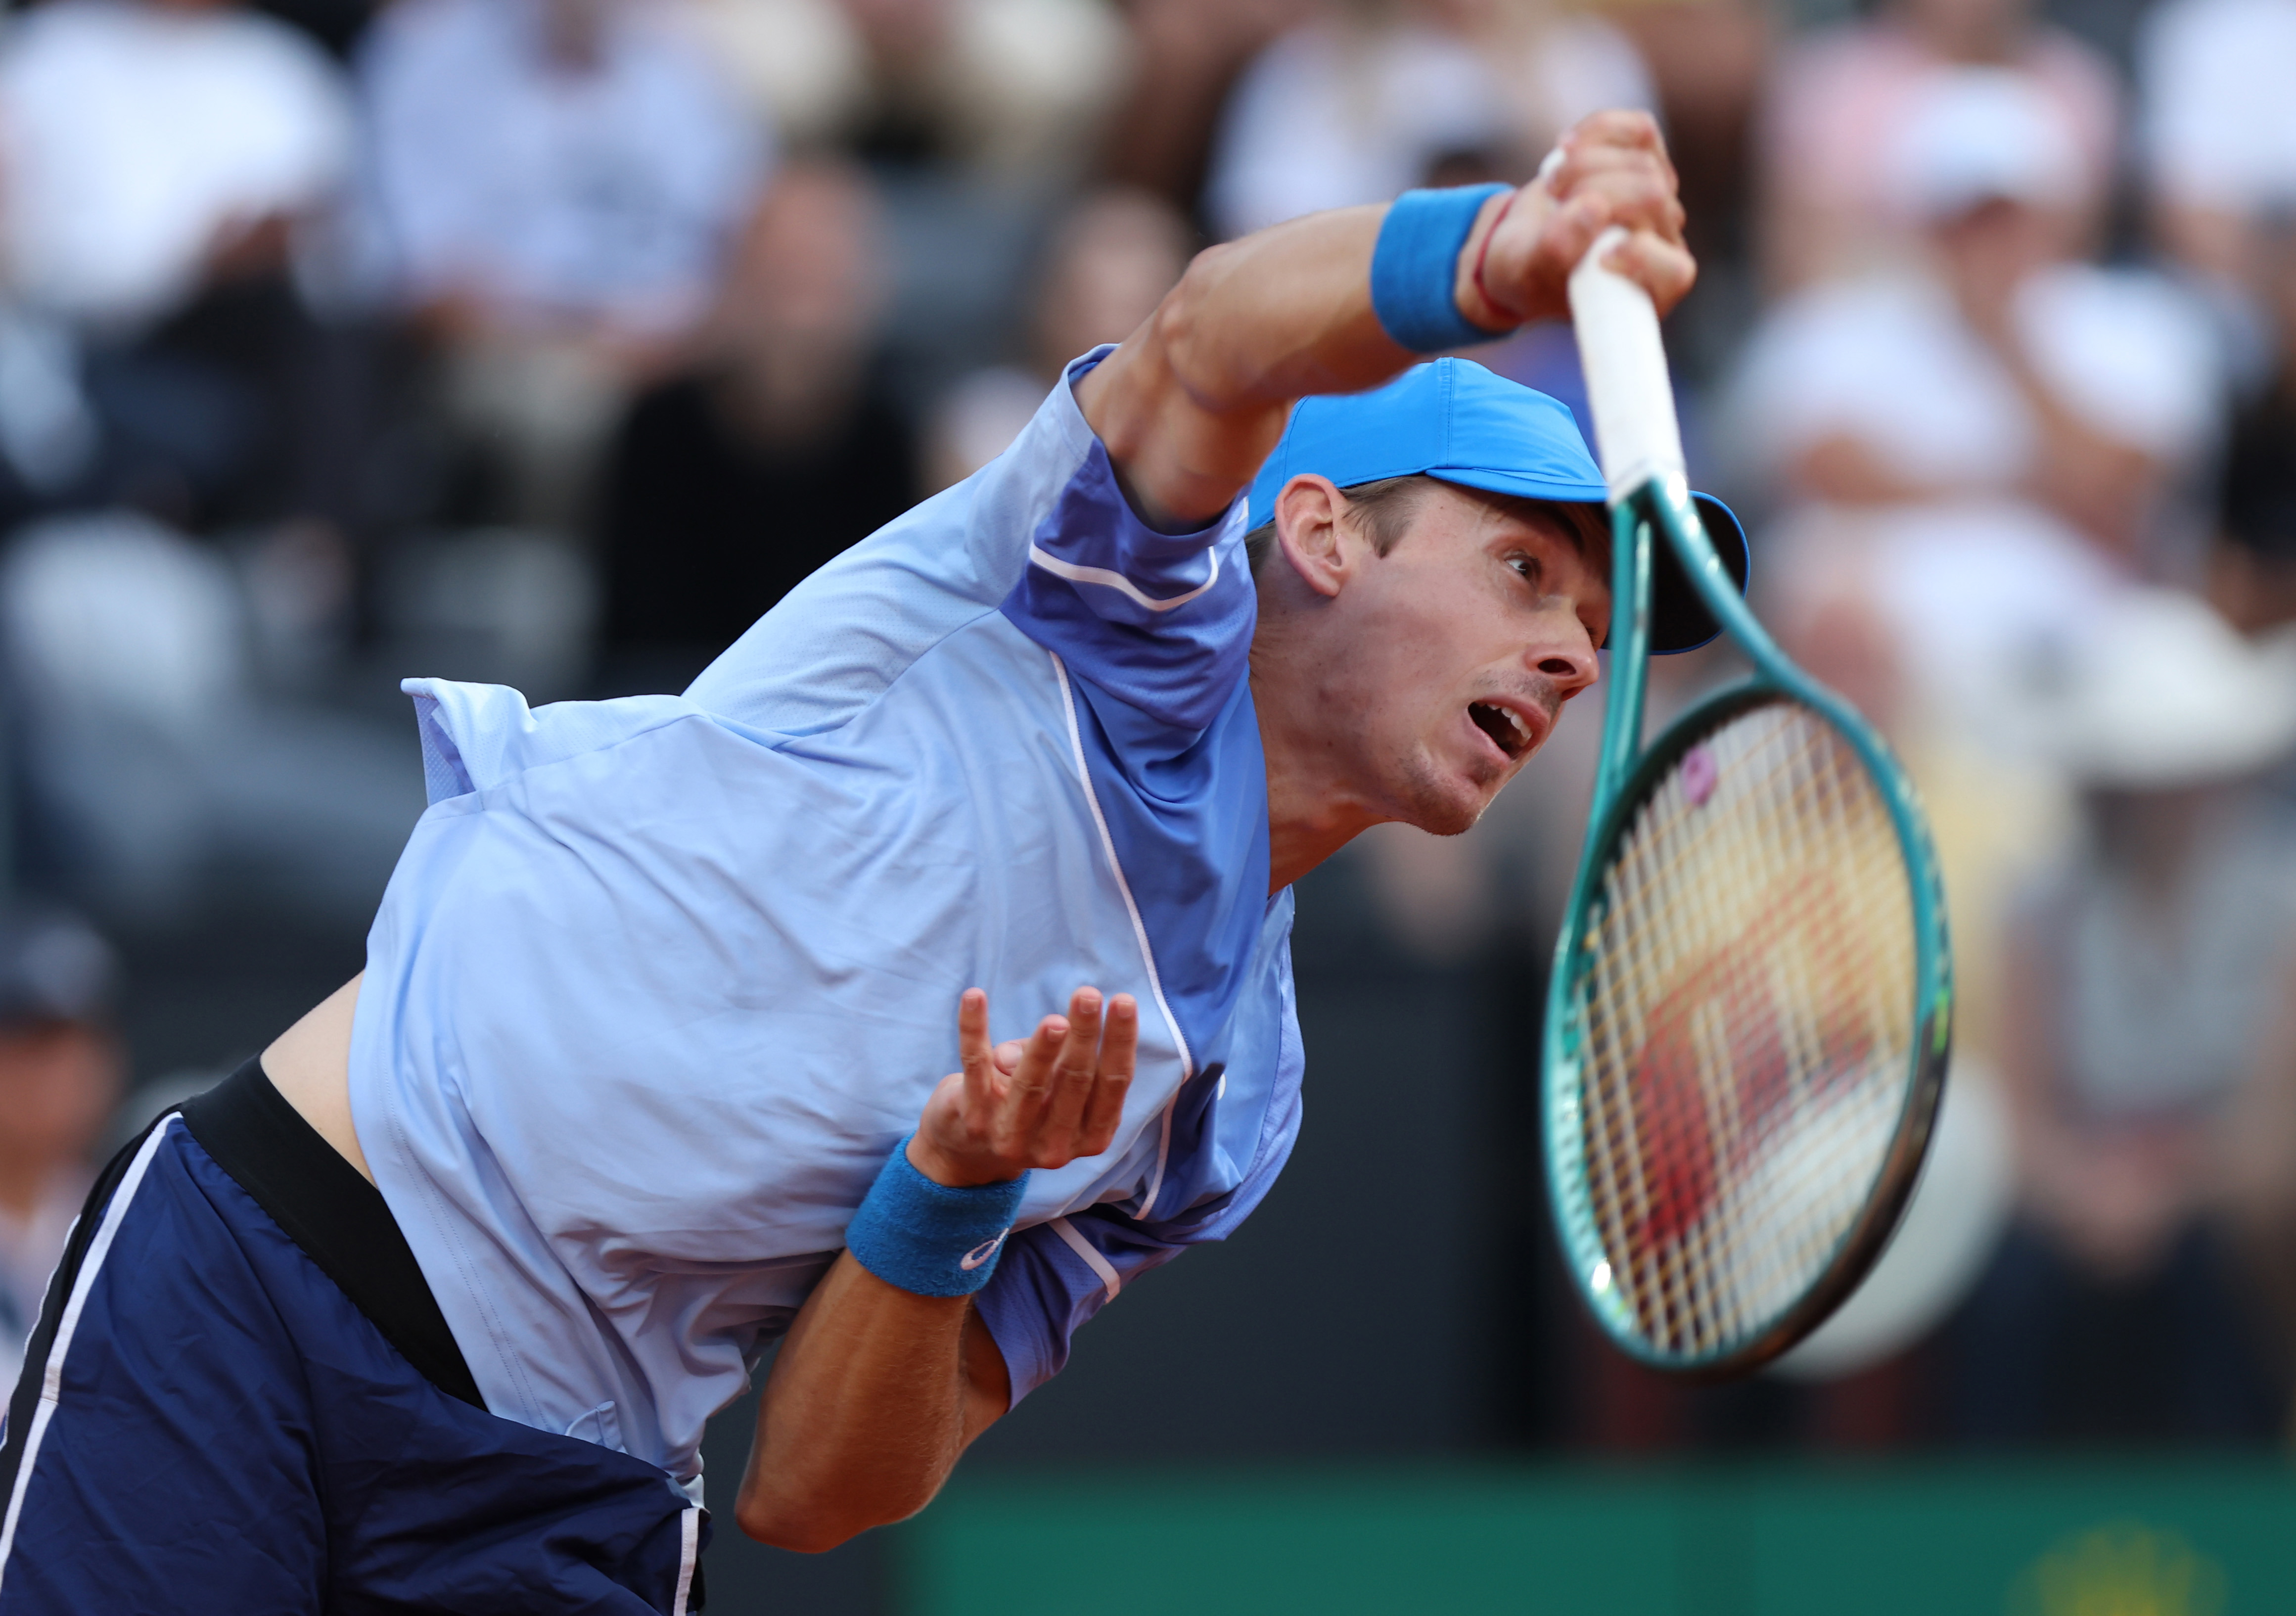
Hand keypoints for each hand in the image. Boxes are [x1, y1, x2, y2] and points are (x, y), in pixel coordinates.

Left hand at [907, 986, 1138, 1186]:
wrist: (969, 1147)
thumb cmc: (1030, 1102)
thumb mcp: (1057, 1085)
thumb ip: (1060, 1060)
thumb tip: (1047, 1035)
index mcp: (1091, 1135)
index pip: (1114, 1083)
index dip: (1120, 1041)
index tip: (1123, 1001)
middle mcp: (1056, 1147)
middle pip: (1076, 1082)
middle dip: (1084, 1035)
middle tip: (1088, 995)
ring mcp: (1013, 1138)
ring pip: (1030, 1085)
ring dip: (1042, 1047)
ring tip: (1054, 1019)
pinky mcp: (973, 1120)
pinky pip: (975, 1065)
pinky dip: (974, 1028)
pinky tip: (974, 995)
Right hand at [1456, 109, 1694, 329]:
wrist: (1522, 239)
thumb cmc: (1526, 267)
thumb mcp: (1524, 269)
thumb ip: (1556, 249)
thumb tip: (1593, 208)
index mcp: (1647, 290)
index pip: (1675, 270)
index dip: (1643, 256)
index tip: (1600, 257)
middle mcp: (1663, 243)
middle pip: (1650, 195)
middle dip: (1593, 189)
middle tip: (1554, 199)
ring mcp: (1661, 196)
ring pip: (1641, 159)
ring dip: (1583, 164)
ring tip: (1553, 186)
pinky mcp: (1650, 156)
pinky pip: (1638, 129)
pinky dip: (1597, 131)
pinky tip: (1567, 148)